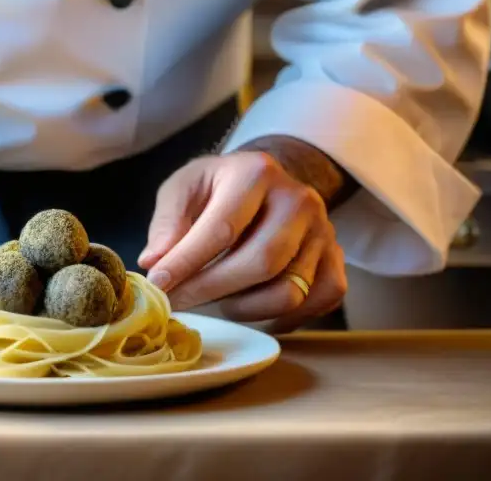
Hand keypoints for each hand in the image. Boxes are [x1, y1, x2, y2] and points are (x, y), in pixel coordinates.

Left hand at [138, 151, 346, 332]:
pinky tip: (251, 307)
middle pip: (260, 263)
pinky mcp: (336, 259)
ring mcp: (324, 231)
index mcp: (257, 173)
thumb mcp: (185, 187)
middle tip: (178, 302)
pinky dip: (280, 317)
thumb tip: (155, 261)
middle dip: (211, 290)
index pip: (222, 228)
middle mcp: (298, 199)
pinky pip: (314, 303)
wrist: (267, 182)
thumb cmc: (219, 188)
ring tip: (215, 298)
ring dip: (243, 308)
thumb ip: (168, 221)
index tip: (159, 285)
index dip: (187, 263)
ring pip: (288, 292)